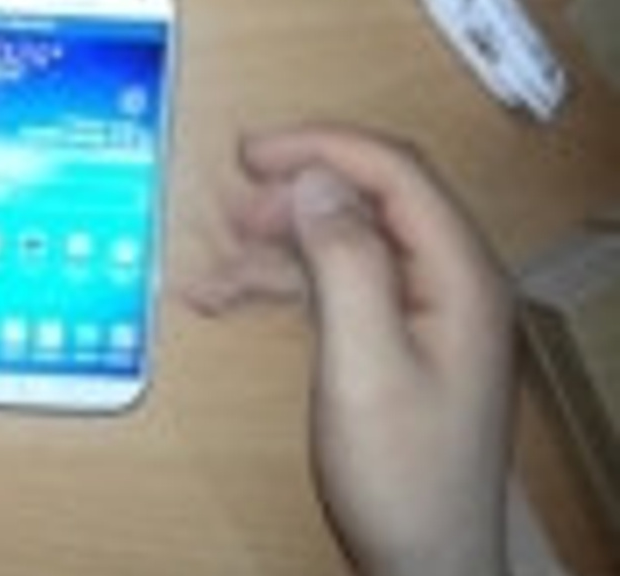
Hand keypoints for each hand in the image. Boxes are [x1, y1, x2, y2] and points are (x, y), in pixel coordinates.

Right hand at [189, 125, 514, 575]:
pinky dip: (282, 282)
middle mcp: (448, 282)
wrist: (421, 560)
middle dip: (295, 193)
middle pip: (371, 199)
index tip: (253, 152)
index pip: (397, 174)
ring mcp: (422, 310)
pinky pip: (335, 283)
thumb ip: (345, 265)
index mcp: (461, 277)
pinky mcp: (395, 336)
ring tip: (220, 261)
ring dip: (279, 243)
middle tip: (231, 204)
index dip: (323, 148)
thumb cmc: (402, 476)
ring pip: (345, 241)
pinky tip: (229, 297)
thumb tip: (319, 184)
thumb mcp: (365, 365)